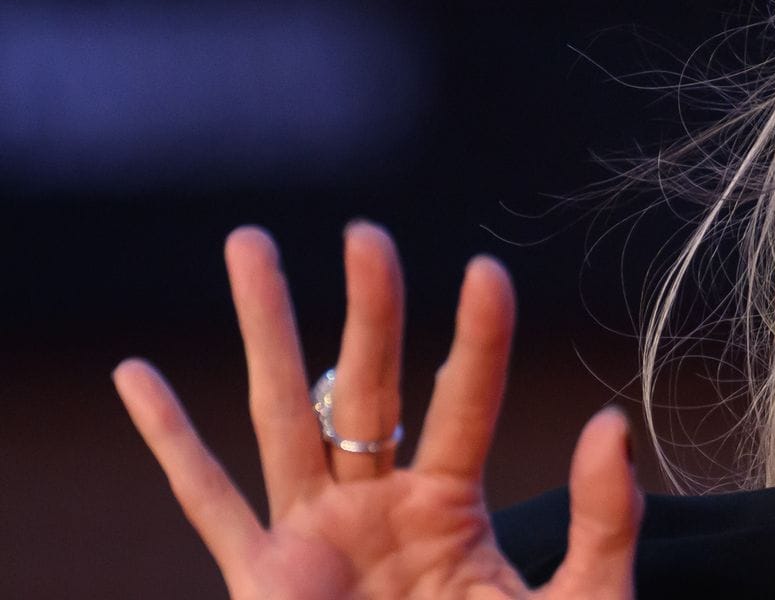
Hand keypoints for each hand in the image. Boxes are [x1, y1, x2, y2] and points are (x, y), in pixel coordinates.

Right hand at [114, 222, 642, 597]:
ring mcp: (313, 538)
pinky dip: (170, 441)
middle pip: (366, 384)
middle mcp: (376, 507)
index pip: (465, 401)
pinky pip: (207, 503)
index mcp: (449, 508)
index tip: (486, 271)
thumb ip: (604, 521)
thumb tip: (611, 420)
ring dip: (265, 328)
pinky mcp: (262, 580)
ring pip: (281, 414)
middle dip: (366, 307)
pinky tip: (140, 375)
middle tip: (365, 231)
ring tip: (250, 243)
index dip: (478, 339)